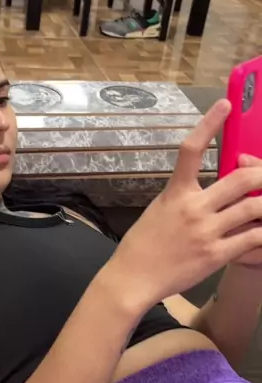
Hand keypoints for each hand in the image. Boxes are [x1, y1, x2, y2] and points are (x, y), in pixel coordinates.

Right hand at [107, 100, 261, 310]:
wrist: (133, 278)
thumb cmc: (144, 244)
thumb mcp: (160, 209)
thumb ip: (185, 196)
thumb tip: (210, 188)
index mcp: (176, 192)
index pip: (191, 149)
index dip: (209, 123)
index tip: (225, 104)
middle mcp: (193, 208)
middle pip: (241, 179)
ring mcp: (207, 232)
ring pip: (254, 208)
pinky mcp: (216, 255)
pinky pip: (252, 239)